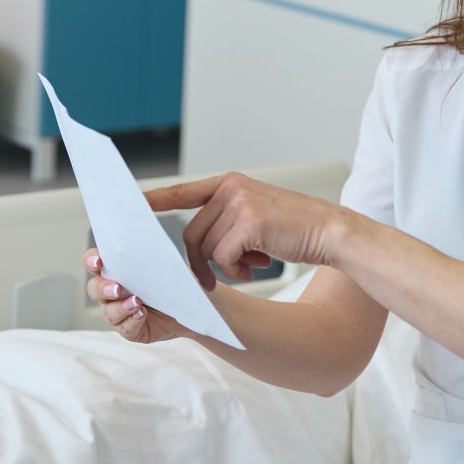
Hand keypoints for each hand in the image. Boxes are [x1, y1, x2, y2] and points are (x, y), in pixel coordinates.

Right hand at [84, 249, 189, 344]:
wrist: (191, 307)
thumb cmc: (173, 283)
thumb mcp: (165, 266)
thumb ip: (152, 258)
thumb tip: (149, 250)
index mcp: (116, 271)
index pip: (93, 262)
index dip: (91, 261)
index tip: (98, 262)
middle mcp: (112, 292)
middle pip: (94, 289)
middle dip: (103, 288)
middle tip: (117, 288)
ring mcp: (119, 313)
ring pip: (108, 312)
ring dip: (120, 308)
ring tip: (136, 303)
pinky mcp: (130, 330)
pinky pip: (125, 328)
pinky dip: (132, 321)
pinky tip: (142, 315)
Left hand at [144, 173, 346, 290]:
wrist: (331, 232)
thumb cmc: (294, 230)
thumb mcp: (257, 217)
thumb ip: (227, 223)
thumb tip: (199, 250)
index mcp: (230, 183)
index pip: (184, 191)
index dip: (157, 199)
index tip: (133, 204)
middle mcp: (231, 187)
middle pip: (192, 234)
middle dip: (201, 262)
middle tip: (213, 280)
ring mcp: (239, 202)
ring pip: (206, 248)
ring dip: (224, 268)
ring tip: (250, 267)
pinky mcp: (249, 222)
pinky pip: (223, 257)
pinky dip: (236, 270)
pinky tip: (258, 267)